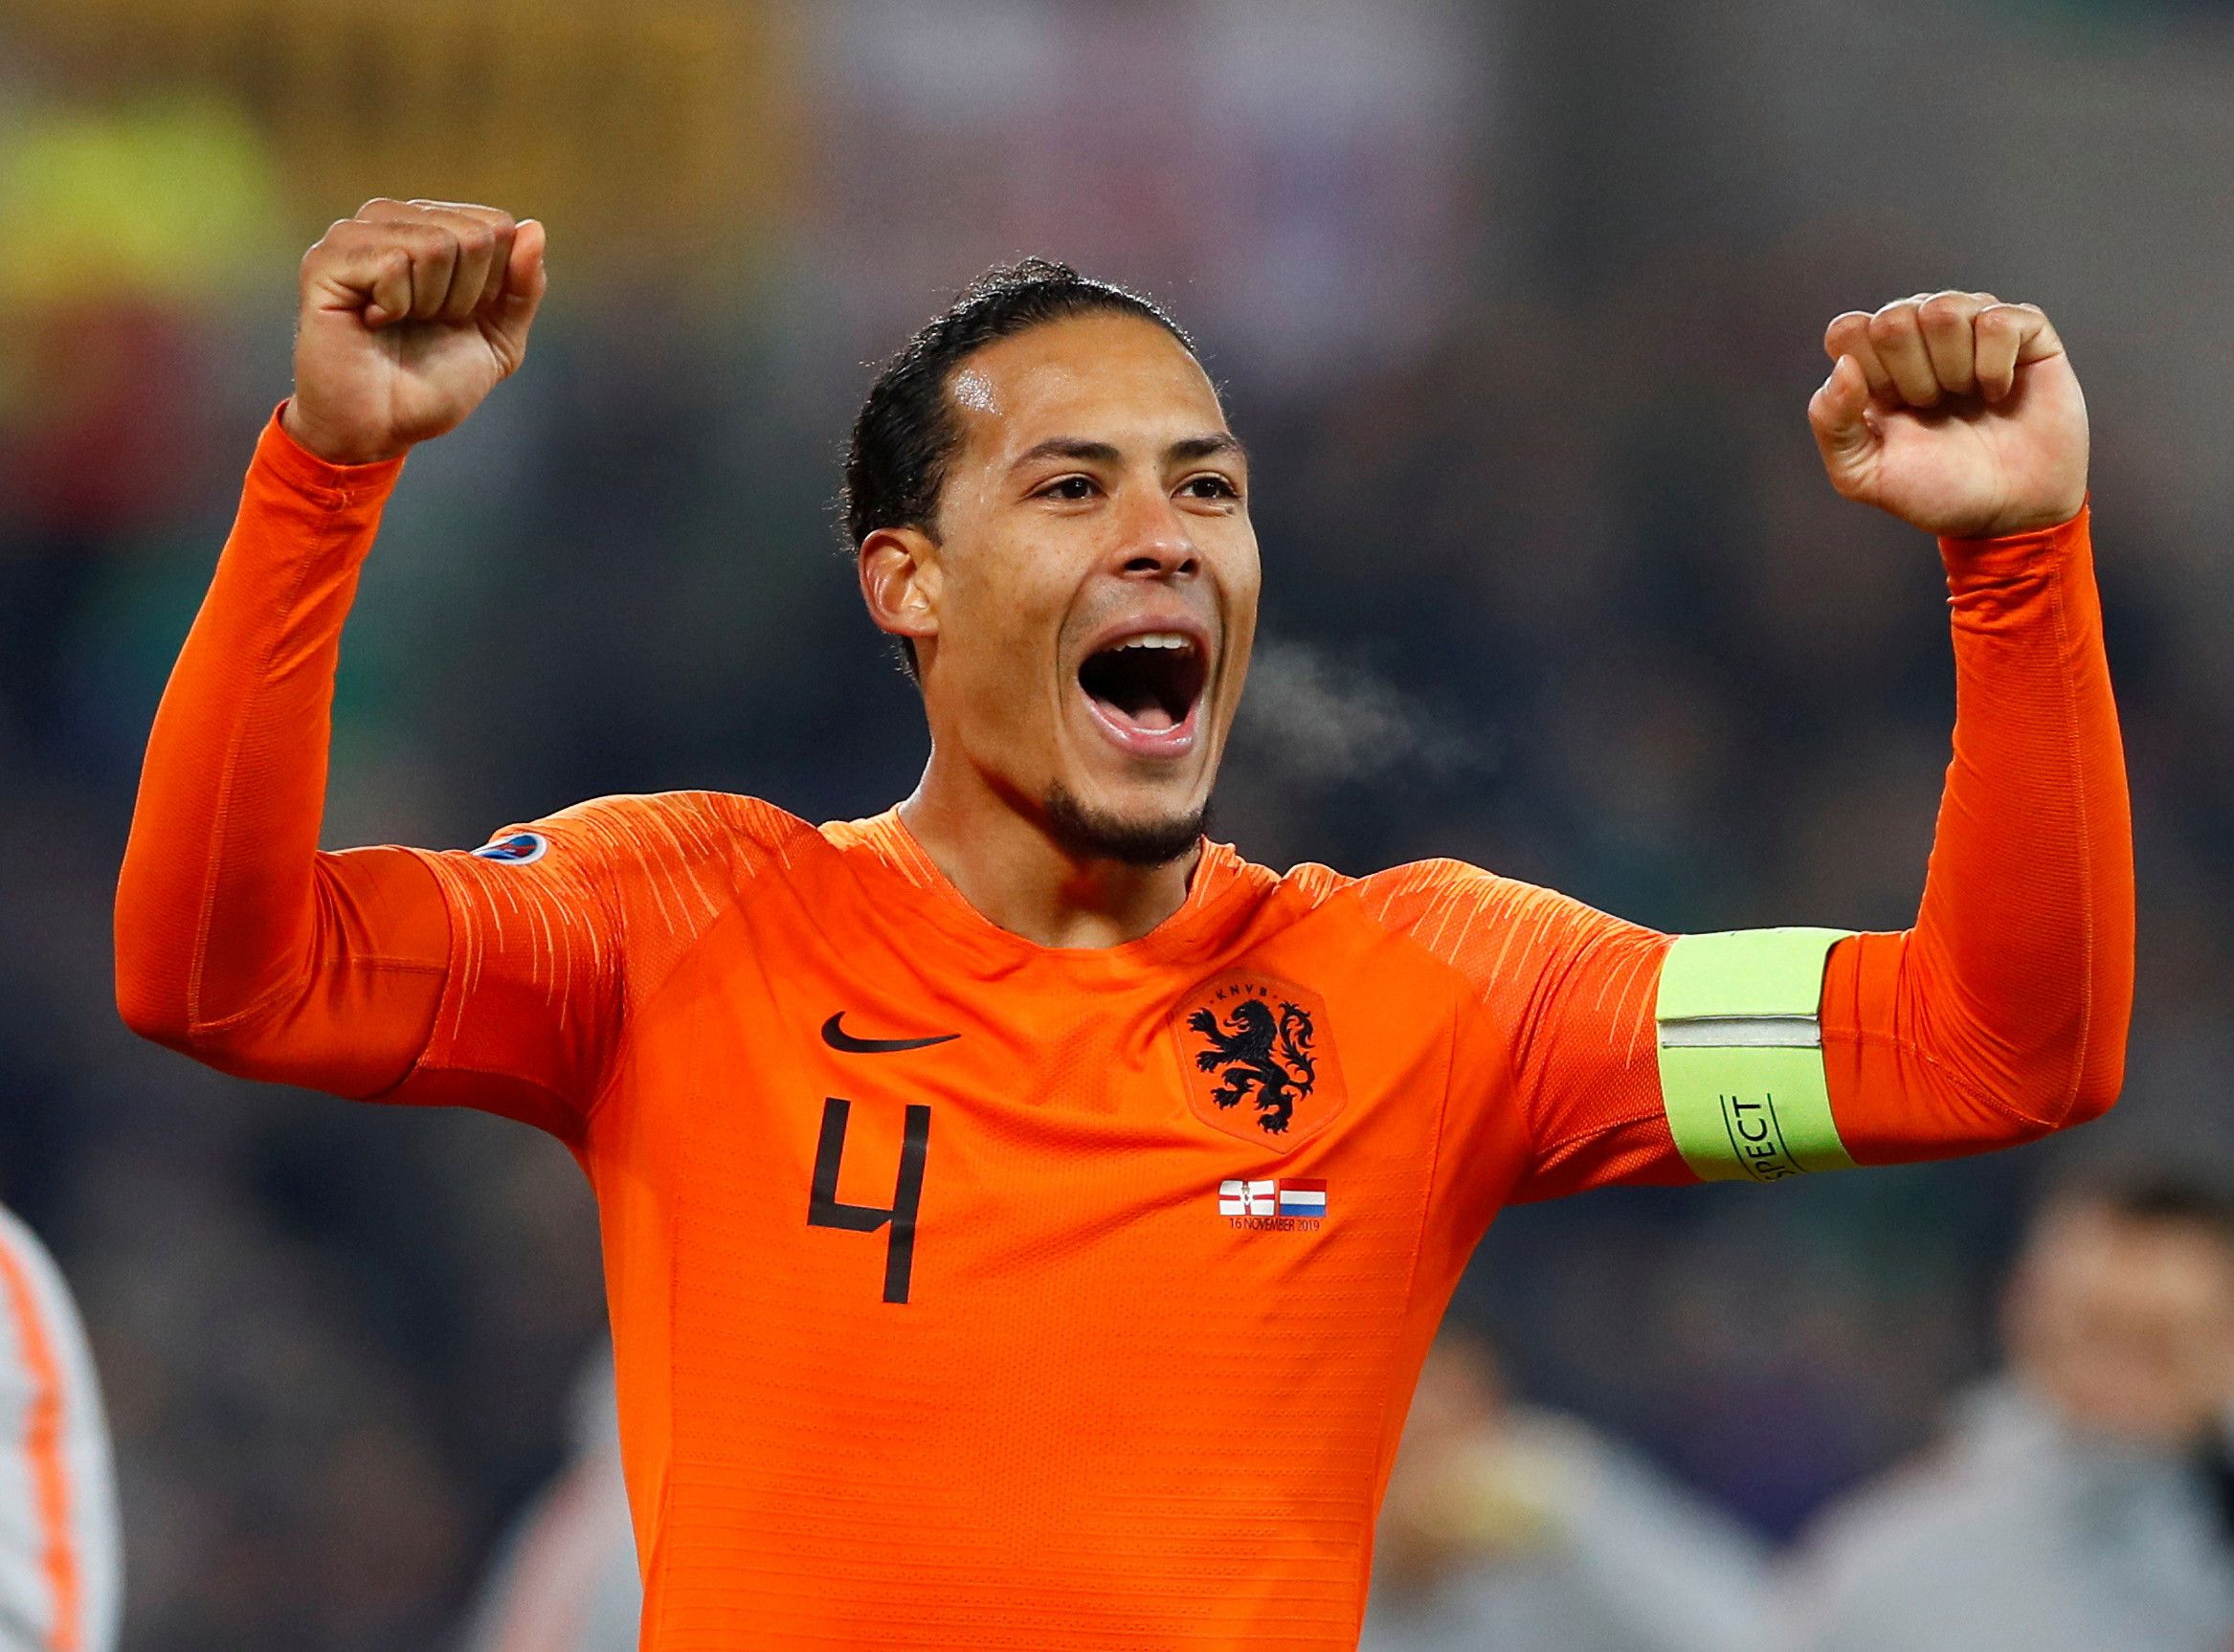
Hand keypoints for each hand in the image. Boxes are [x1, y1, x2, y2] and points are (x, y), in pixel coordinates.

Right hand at [282, 199, 547, 466]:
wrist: (382, 427)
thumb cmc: (434, 382)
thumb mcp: (499, 338)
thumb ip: (523, 287)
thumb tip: (534, 229)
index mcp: (430, 226)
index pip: (497, 225)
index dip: (494, 285)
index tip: (460, 317)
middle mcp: (390, 219)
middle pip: (474, 235)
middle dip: (466, 296)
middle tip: (428, 323)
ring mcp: (353, 234)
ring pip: (436, 245)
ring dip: (432, 303)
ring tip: (399, 322)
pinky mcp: (325, 260)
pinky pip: (392, 264)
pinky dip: (396, 306)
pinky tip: (372, 320)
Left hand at [1809, 291, 2087, 539]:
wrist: (2011, 512)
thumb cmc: (1938, 491)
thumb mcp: (1864, 474)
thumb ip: (1832, 423)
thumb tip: (1843, 365)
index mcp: (1874, 363)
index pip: (1847, 329)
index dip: (1868, 371)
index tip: (1891, 408)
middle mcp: (1920, 337)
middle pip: (1894, 317)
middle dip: (1911, 375)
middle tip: (1932, 407)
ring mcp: (1972, 329)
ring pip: (1944, 309)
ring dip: (1953, 368)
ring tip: (1966, 398)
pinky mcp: (2024, 331)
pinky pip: (1997, 320)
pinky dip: (1995, 367)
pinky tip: (1999, 393)